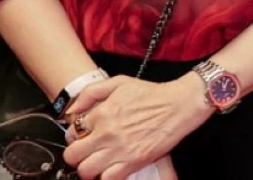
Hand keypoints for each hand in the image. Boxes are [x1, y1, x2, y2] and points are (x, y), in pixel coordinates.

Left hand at [63, 73, 210, 178]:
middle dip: (76, 154)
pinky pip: (107, 179)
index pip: (72, 132)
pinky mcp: (133, 162)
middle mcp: (107, 133)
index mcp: (102, 113)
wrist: (180, 104)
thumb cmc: (152, 94)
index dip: (76, 135)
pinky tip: (111, 169)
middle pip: (72, 155)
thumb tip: (72, 110)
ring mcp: (119, 150)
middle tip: (87, 151)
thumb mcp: (120, 82)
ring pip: (85, 171)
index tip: (84, 136)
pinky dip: (106, 176)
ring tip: (98, 162)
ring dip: (89, 167)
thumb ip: (91, 92)